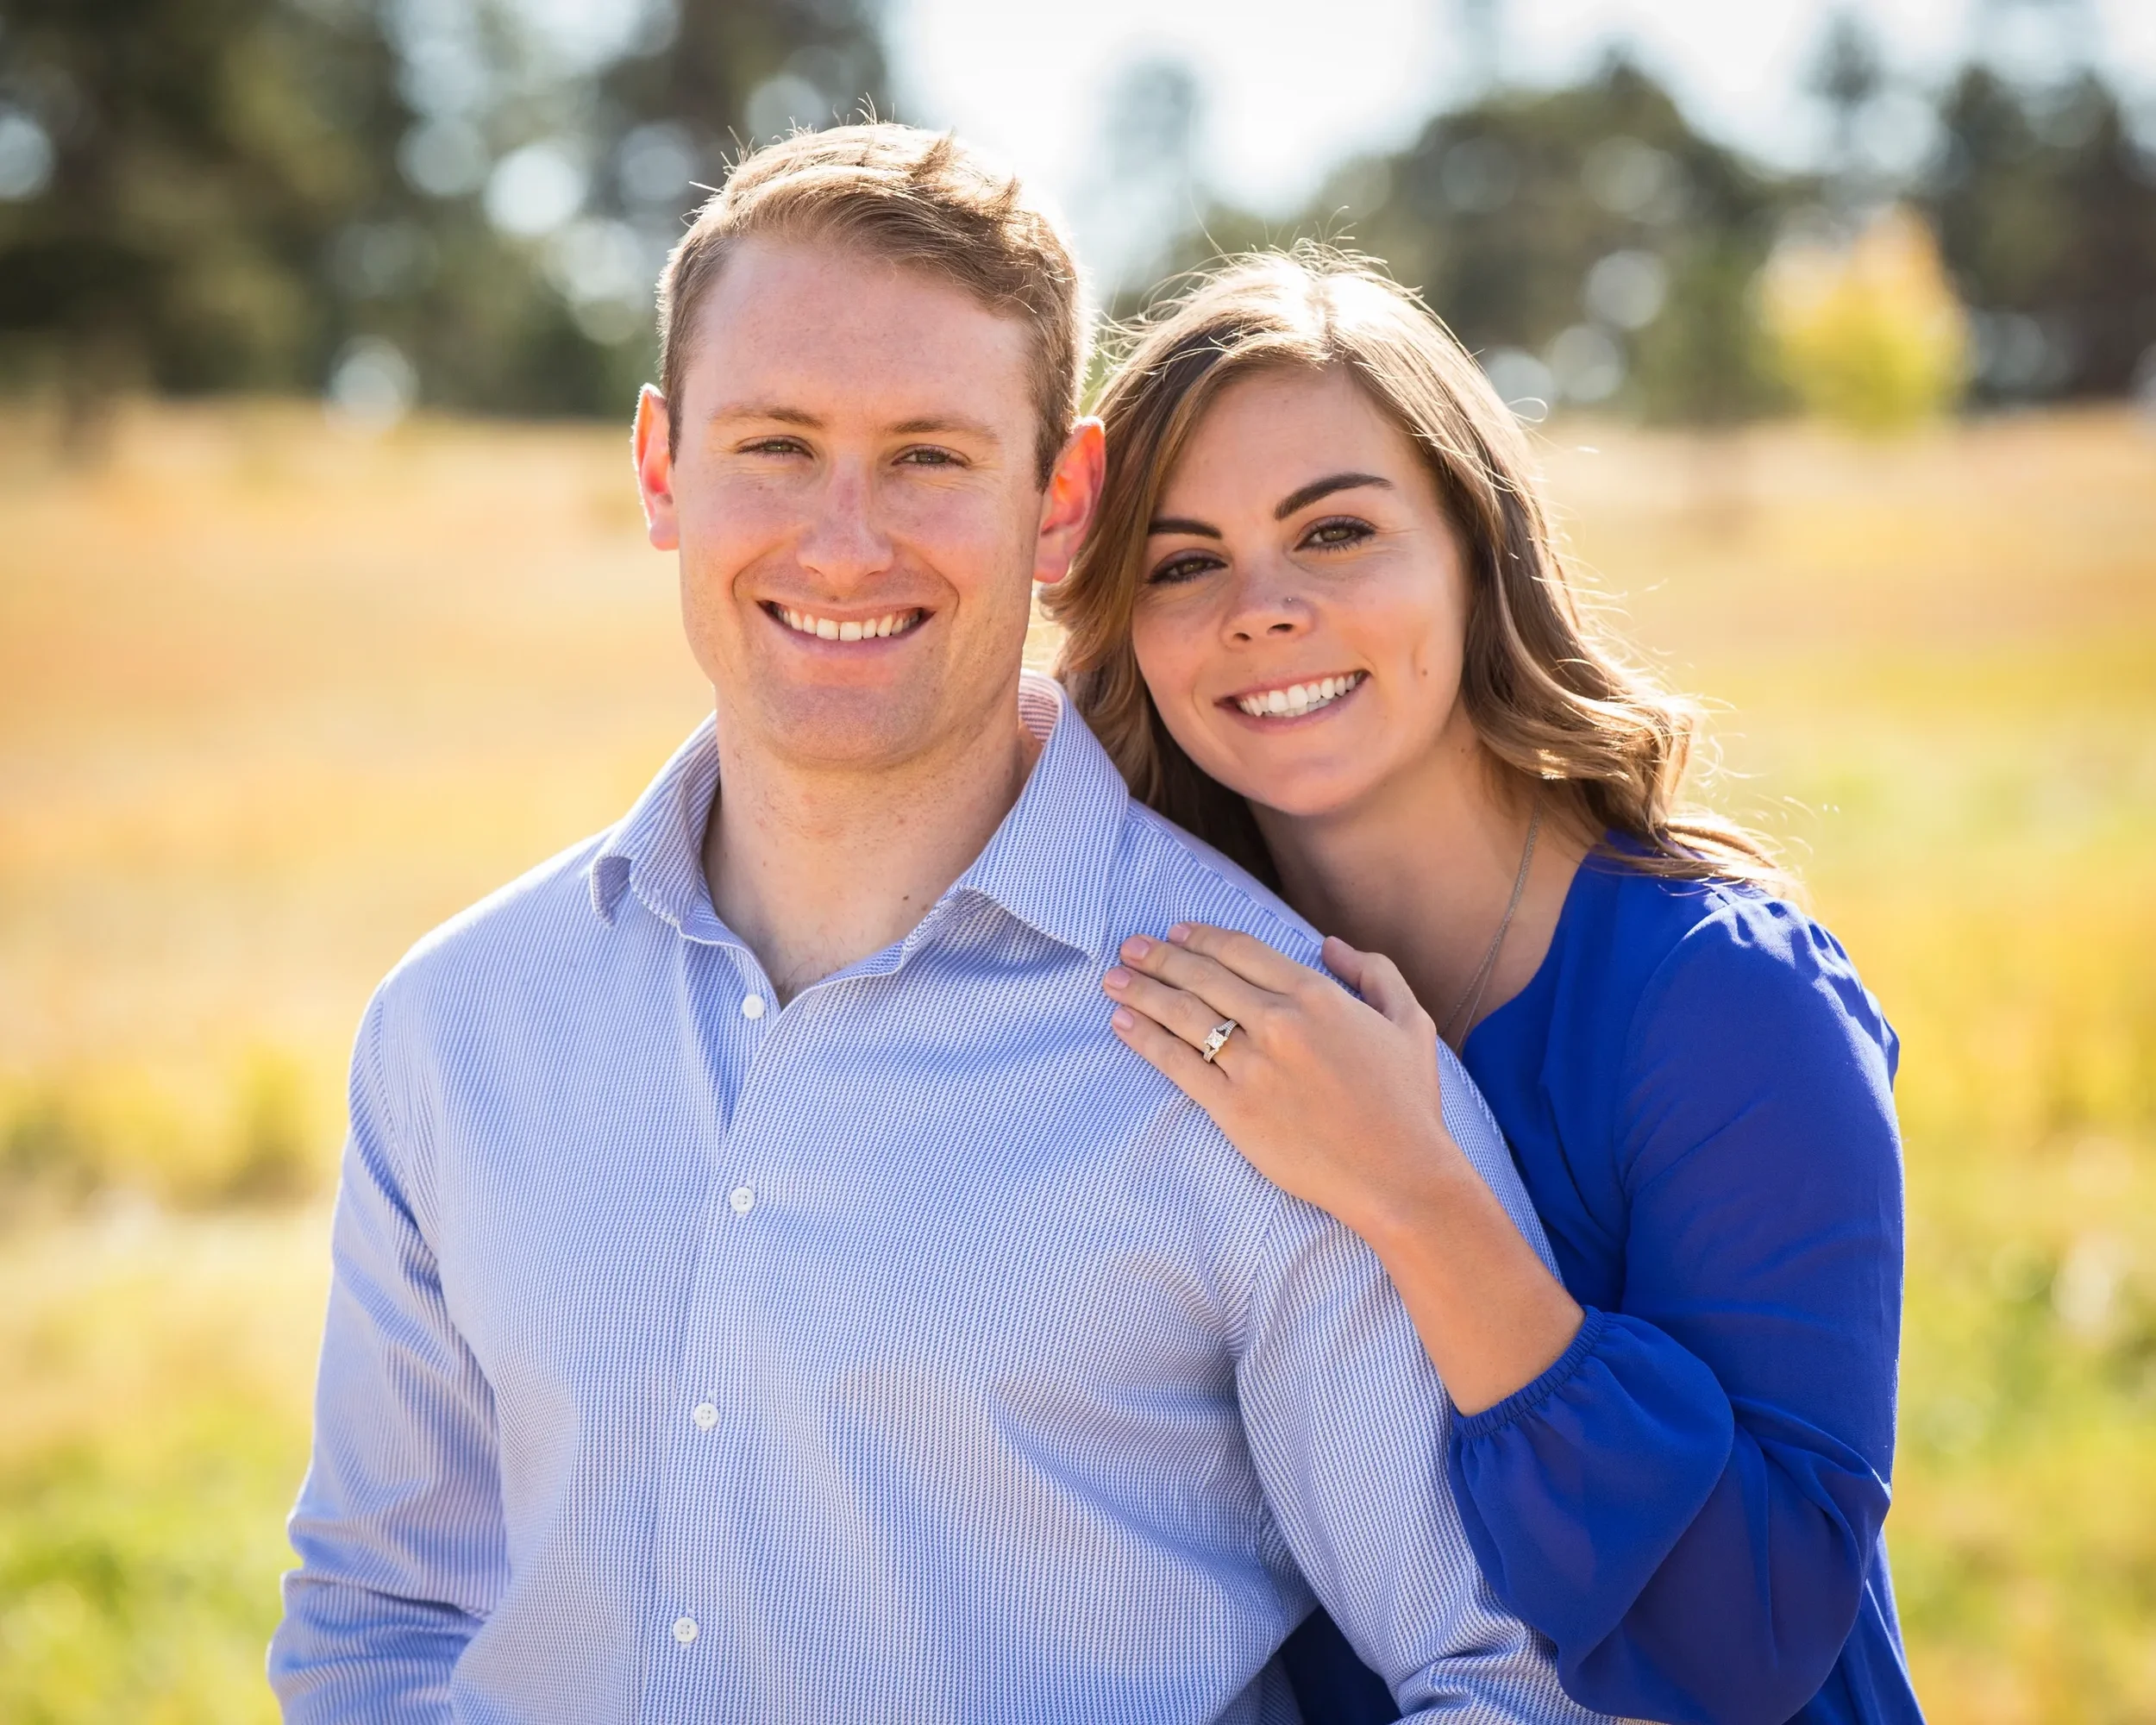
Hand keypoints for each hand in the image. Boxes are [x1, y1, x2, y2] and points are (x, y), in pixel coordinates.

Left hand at [1104, 921, 1584, 1413]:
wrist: (1399, 1176)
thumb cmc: (1407, 1104)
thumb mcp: (1409, 1023)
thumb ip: (1375, 973)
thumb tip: (1330, 946)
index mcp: (1316, 996)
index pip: (1242, 951)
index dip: (1203, 937)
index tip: (1178, 931)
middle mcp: (1278, 1022)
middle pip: (1203, 976)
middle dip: (1159, 956)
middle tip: (1130, 947)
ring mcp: (1252, 1066)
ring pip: (1182, 1015)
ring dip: (1142, 991)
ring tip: (1113, 980)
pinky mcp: (1233, 1110)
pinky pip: (1177, 1066)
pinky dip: (1145, 1040)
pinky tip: (1123, 1024)